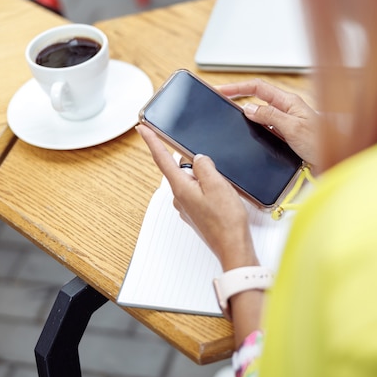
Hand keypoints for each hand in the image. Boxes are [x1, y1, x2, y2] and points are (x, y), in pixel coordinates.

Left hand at [136, 125, 258, 271]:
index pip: (162, 159)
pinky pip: (200, 195)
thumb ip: (204, 166)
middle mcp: (180, 198)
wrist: (233, 247)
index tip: (142, 129)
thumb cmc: (226, 221)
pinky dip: (211, 192)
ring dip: (208, 181)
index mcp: (181, 188)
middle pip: (183, 170)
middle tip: (216, 175)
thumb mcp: (217, 184)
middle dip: (198, 166)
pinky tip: (224, 200)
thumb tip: (198, 159)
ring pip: (194, 183)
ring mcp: (188, 208)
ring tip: (225, 191)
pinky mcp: (197, 214)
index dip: (152, 141)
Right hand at [216, 79, 319, 168]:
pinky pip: (266, 127)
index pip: (258, 88)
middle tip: (221, 100)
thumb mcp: (292, 128)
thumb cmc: (322, 142)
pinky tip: (248, 133)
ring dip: (246, 114)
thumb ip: (270, 116)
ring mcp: (286, 122)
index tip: (222, 90)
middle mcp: (286, 109)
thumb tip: (248, 108)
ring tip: (229, 116)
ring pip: (260, 114)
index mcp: (288, 101)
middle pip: (257, 98)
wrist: (337, 157)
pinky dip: (255, 128)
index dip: (238, 87)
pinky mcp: (286, 134)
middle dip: (238, 97)